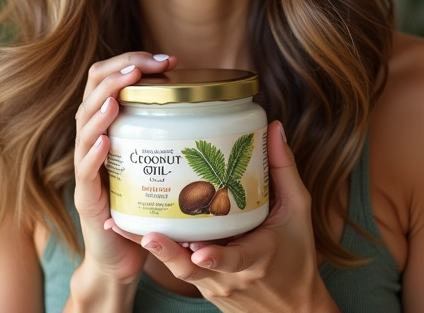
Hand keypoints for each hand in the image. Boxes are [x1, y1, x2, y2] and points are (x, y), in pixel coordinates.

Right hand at [73, 51, 176, 284]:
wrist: (119, 256)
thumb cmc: (141, 203)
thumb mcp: (152, 157)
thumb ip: (166, 128)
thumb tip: (202, 97)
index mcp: (107, 125)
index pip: (106, 79)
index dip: (129, 61)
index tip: (164, 58)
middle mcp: (91, 140)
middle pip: (91, 93)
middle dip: (117, 74)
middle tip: (143, 67)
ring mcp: (85, 168)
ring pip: (83, 126)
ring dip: (100, 106)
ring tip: (119, 93)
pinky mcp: (86, 198)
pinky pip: (85, 170)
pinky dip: (93, 152)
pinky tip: (107, 139)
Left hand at [107, 121, 335, 311]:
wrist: (292, 308)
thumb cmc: (296, 256)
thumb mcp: (297, 212)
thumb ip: (284, 171)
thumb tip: (273, 129)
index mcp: (256, 258)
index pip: (234, 260)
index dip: (216, 257)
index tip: (199, 252)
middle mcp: (229, 276)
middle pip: (192, 268)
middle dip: (167, 253)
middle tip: (147, 234)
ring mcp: (212, 284)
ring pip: (178, 269)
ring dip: (155, 250)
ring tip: (126, 228)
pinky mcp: (202, 285)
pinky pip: (179, 268)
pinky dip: (160, 251)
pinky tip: (135, 230)